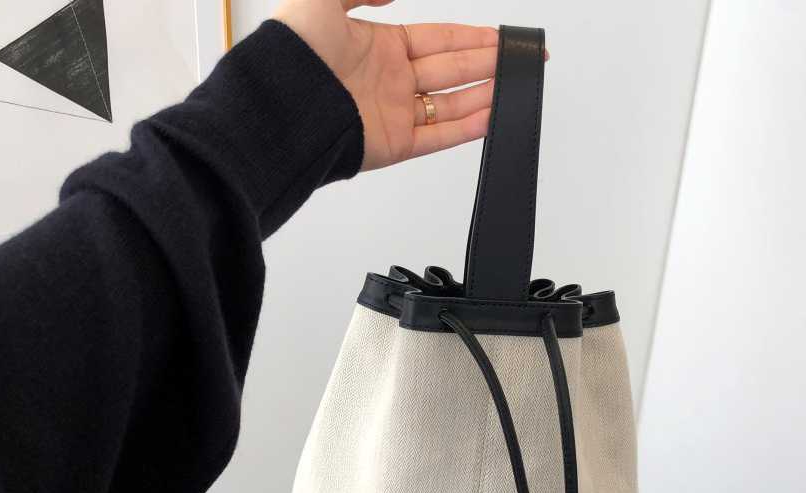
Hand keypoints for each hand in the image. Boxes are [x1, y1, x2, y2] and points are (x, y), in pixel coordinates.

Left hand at [273, 0, 500, 169]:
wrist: (280, 106)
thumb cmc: (294, 53)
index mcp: (379, 46)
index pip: (439, 39)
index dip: (473, 36)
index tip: (503, 35)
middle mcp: (391, 80)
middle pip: (452, 68)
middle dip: (490, 61)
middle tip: (524, 57)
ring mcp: (395, 113)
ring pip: (452, 102)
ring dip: (486, 92)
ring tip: (519, 83)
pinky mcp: (395, 145)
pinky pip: (439, 135)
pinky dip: (468, 127)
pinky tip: (493, 115)